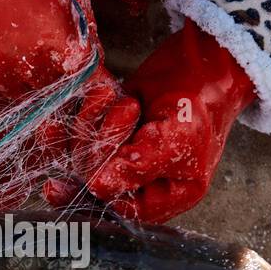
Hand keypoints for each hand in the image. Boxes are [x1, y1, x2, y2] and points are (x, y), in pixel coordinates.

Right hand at [0, 0, 107, 99]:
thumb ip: (85, 24)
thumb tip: (94, 55)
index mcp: (56, 42)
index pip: (80, 78)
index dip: (82, 74)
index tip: (79, 70)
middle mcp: (25, 62)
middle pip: (48, 87)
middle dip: (50, 71)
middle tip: (39, 44)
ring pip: (15, 89)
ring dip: (19, 73)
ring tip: (12, 38)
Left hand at [50, 20, 255, 221]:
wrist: (202, 60)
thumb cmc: (200, 102)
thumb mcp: (177, 138)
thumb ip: (140, 166)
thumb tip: (100, 187)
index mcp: (169, 195)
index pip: (123, 210)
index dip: (97, 194)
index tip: (68, 180)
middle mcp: (144, 181)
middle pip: (97, 183)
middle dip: (99, 150)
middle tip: (126, 112)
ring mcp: (123, 155)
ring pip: (84, 156)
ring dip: (97, 125)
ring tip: (129, 103)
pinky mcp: (111, 130)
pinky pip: (83, 131)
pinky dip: (90, 111)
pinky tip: (103, 95)